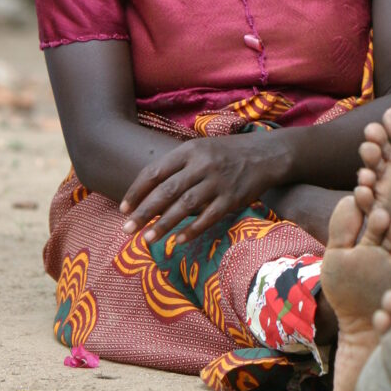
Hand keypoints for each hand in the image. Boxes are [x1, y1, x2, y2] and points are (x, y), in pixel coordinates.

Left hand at [119, 131, 288, 243]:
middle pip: (166, 191)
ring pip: (185, 206)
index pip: (155, 172)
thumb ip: (177, 166)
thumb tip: (148, 190)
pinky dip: (192, 230)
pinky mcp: (233, 199)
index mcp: (189, 151)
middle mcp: (202, 165)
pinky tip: (178, 241)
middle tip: (126, 229)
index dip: (137, 191)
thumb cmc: (227, 154)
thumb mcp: (201, 149)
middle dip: (144, 212)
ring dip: (164, 224)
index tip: (123, 208)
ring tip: (147, 239)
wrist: (266, 154)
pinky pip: (208, 217)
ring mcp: (218, 182)